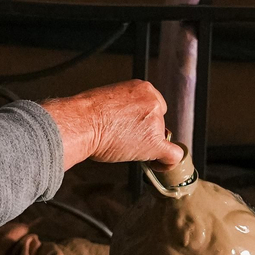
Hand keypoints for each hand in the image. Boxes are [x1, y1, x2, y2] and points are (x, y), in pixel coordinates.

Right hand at [41, 80, 184, 168]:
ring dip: (146, 144)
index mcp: (143, 88)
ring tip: (123, 146)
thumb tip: (127, 121)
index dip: (145, 118)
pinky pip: (172, 155)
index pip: (154, 105)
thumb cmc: (86, 114)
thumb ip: (126, 106)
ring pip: (160, 137)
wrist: (82, 123)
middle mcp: (153, 102)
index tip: (135, 127)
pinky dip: (166, 163)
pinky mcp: (155, 143)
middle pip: (159, 120)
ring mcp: (156, 122)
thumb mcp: (110, 99)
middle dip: (145, 131)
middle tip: (125, 138)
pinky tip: (158, 165)